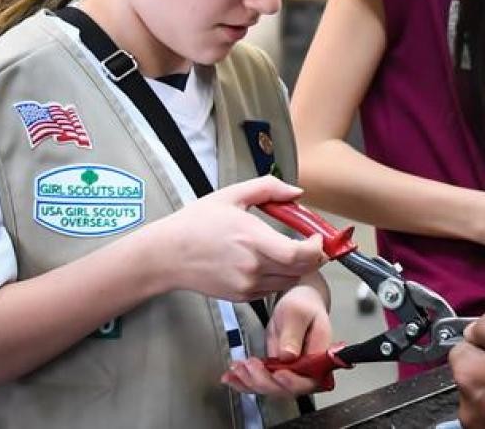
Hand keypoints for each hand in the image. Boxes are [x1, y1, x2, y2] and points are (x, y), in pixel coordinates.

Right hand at [147, 176, 327, 300]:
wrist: (167, 254)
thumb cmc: (196, 223)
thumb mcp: (232, 195)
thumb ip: (269, 189)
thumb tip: (297, 192)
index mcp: (253, 239)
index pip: (299, 255)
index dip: (316, 248)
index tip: (317, 237)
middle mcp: (252, 266)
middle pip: (301, 270)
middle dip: (313, 256)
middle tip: (311, 243)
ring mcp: (247, 284)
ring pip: (289, 281)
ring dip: (298, 268)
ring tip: (290, 251)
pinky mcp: (241, 296)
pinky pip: (273, 289)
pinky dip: (280, 277)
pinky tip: (270, 262)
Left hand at [221, 281, 331, 396]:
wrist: (298, 303)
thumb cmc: (303, 305)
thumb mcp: (297, 313)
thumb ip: (294, 333)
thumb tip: (289, 356)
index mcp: (320, 355)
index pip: (311, 379)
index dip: (294, 382)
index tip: (278, 373)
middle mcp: (308, 370)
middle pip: (288, 388)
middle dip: (265, 380)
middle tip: (250, 364)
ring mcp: (292, 372)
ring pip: (271, 388)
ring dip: (251, 382)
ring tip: (236, 367)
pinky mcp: (277, 371)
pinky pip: (261, 381)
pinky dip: (244, 382)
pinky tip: (231, 377)